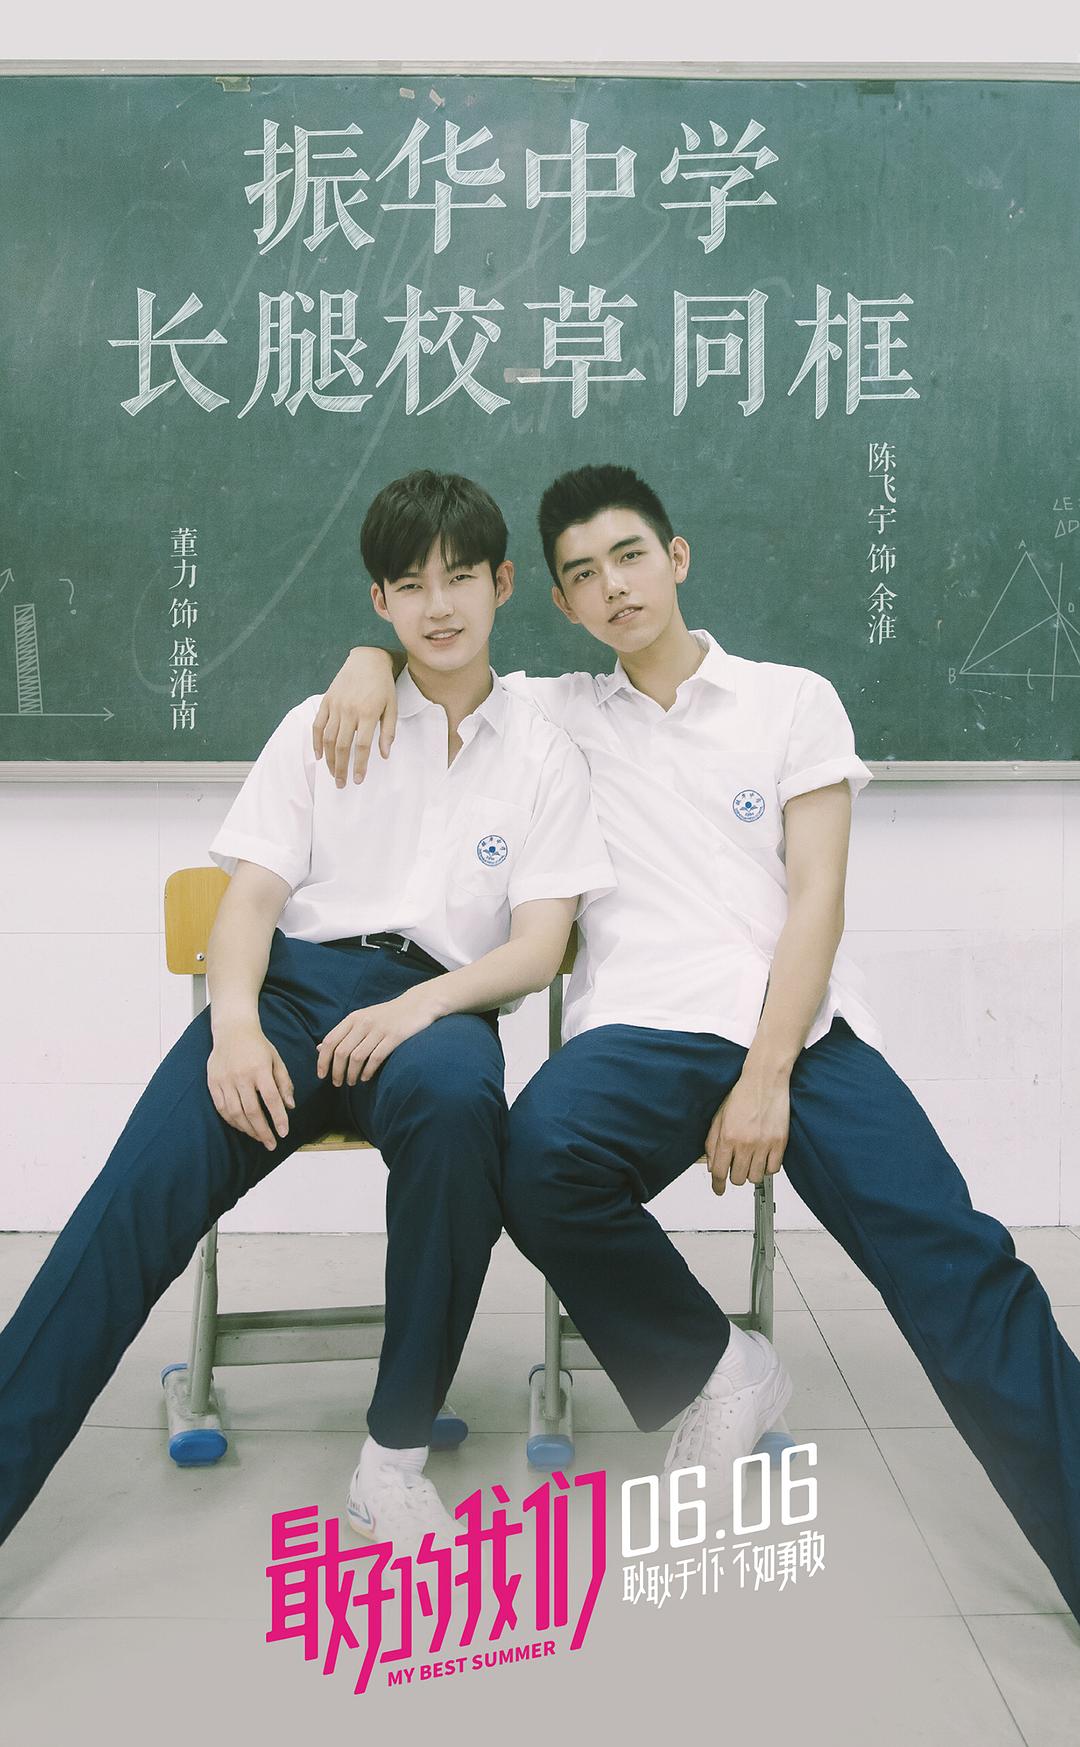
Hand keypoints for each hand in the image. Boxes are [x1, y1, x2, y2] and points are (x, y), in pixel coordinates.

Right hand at [207, 1021, 295, 1151]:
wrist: (233, 1029)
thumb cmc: (258, 1045)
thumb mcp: (276, 1060)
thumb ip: (284, 1083)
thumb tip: (290, 1106)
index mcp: (259, 1069)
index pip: (271, 1099)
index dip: (278, 1118)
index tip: (283, 1133)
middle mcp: (241, 1076)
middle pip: (251, 1111)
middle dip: (262, 1131)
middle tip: (271, 1144)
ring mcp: (225, 1080)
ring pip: (235, 1113)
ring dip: (248, 1129)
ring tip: (258, 1137)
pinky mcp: (213, 1082)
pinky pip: (221, 1107)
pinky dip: (232, 1121)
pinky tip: (242, 1127)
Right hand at [311, 648, 397, 786]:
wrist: (367, 660)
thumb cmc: (383, 686)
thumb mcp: (392, 707)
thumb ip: (388, 732)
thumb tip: (384, 755)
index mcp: (368, 713)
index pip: (361, 746)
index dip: (359, 765)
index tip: (358, 780)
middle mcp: (350, 711)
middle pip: (342, 746)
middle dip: (341, 768)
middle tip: (342, 784)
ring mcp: (336, 706)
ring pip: (328, 738)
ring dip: (329, 759)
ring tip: (333, 774)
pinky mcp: (326, 701)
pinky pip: (318, 725)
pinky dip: (316, 742)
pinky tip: (319, 756)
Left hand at [317, 987, 440, 1086]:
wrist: (417, 1004)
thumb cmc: (387, 1015)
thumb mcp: (362, 1019)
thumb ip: (343, 1033)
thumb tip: (319, 1048)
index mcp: (353, 1018)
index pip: (330, 1041)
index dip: (322, 1060)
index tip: (321, 1075)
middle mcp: (364, 1022)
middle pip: (341, 1052)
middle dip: (336, 1071)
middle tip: (337, 1083)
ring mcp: (379, 1029)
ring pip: (357, 1057)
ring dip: (351, 1074)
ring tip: (352, 1082)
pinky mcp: (394, 1037)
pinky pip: (375, 1058)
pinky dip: (368, 1071)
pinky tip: (366, 1077)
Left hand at [704, 1071, 789, 1196]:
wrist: (765, 1079)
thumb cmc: (742, 1094)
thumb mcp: (719, 1117)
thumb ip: (713, 1142)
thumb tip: (712, 1164)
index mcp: (727, 1136)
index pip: (719, 1171)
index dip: (717, 1185)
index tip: (719, 1189)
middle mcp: (745, 1143)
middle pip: (737, 1179)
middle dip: (734, 1176)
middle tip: (737, 1167)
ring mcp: (764, 1144)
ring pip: (756, 1177)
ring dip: (752, 1172)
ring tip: (751, 1160)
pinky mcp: (780, 1143)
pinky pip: (774, 1169)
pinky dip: (768, 1167)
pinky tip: (764, 1157)